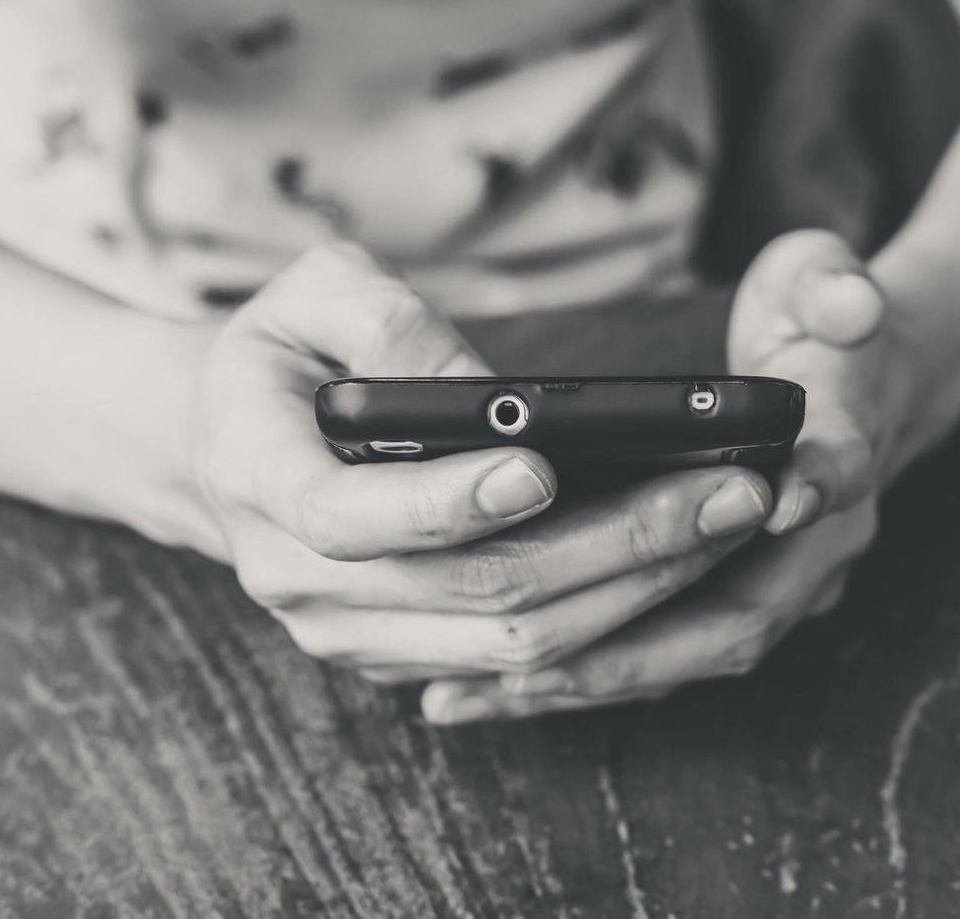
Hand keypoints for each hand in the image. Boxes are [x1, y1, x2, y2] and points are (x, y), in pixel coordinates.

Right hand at [194, 243, 776, 678]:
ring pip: (515, 649)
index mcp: (263, 483)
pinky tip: (683, 564)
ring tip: (730, 521)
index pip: (359, 521)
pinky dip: (611, 621)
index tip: (549, 467)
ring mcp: (352, 635)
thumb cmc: (282, 355)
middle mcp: (301, 583)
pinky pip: (519, 665)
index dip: (455, 504)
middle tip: (727, 492)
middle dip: (615, 547)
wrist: (229, 446)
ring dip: (636, 590)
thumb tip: (490, 395)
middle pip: (477, 597)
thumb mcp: (309, 294)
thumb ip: (386, 322)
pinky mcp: (402, 657)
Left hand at [419, 231, 904, 719]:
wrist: (854, 381)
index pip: (820, 489)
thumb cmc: (816, 320)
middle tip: (536, 663)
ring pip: (700, 650)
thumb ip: (836, 290)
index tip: (690, 539)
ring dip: (605, 674)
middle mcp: (820, 538)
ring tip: (491, 689)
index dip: (756, 516)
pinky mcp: (739, 596)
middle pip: (743, 615)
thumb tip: (850, 307)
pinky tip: (510, 686)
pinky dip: (601, 671)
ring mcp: (785, 579)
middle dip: (644, 642)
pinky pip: (670, 653)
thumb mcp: (828, 282)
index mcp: (844, 453)